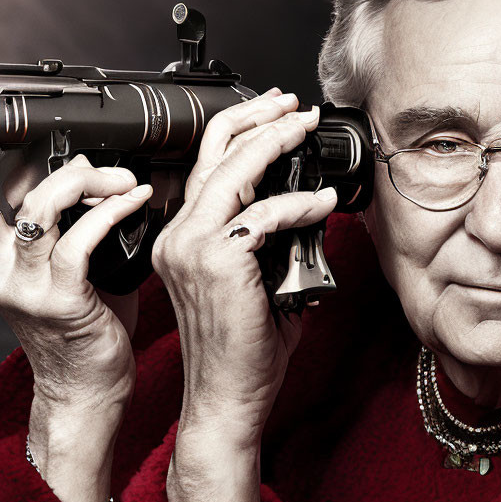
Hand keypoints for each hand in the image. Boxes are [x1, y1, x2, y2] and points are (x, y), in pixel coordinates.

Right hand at [0, 144, 152, 501]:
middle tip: (6, 121)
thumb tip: (79, 167)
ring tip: (121, 176)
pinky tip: (134, 199)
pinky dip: (111, 212)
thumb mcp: (62, 268)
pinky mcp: (60, 301)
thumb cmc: (82, 326)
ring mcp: (25, 286)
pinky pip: (79, 241)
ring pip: (37, 208)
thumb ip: (65, 220)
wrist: (86, 390)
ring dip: (84, 179)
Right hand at [152, 88, 337, 501]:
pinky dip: (298, 203)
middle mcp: (178, 235)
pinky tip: (322, 202)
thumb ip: (273, 241)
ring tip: (304, 126)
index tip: (275, 116)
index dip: (240, 132)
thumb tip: (306, 207)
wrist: (226, 397)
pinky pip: (263, 213)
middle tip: (292, 104)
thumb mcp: (257, 281)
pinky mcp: (215, 261)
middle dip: (257, 118)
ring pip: (232, 171)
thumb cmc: (244, 346)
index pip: (207, 167)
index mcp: (182, 237)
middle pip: (214, 153)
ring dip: (274, 141)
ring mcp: (189, 246)